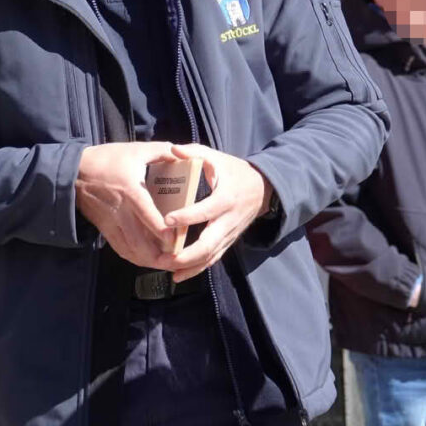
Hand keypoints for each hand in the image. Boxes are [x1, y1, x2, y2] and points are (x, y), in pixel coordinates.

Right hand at [76, 142, 176, 268]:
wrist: (74, 172)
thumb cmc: (106, 160)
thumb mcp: (136, 150)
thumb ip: (162, 151)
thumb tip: (184, 153)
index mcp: (131, 192)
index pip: (148, 217)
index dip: (163, 232)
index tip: (177, 239)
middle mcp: (121, 212)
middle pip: (140, 243)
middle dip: (160, 255)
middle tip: (178, 259)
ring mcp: (111, 223)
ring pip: (131, 250)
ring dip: (149, 260)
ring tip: (167, 264)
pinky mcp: (105, 229)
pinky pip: (121, 249)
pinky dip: (136, 258)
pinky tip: (148, 260)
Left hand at [151, 144, 272, 282]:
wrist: (262, 189)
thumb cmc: (233, 171)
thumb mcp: (216, 157)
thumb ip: (195, 152)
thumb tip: (173, 150)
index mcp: (225, 198)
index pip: (206, 211)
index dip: (187, 217)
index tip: (166, 220)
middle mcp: (229, 220)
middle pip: (209, 243)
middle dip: (187, 253)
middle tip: (164, 256)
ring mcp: (229, 233)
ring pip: (211, 255)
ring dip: (189, 265)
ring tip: (167, 267)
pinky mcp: (228, 241)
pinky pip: (213, 259)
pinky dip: (196, 270)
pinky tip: (178, 276)